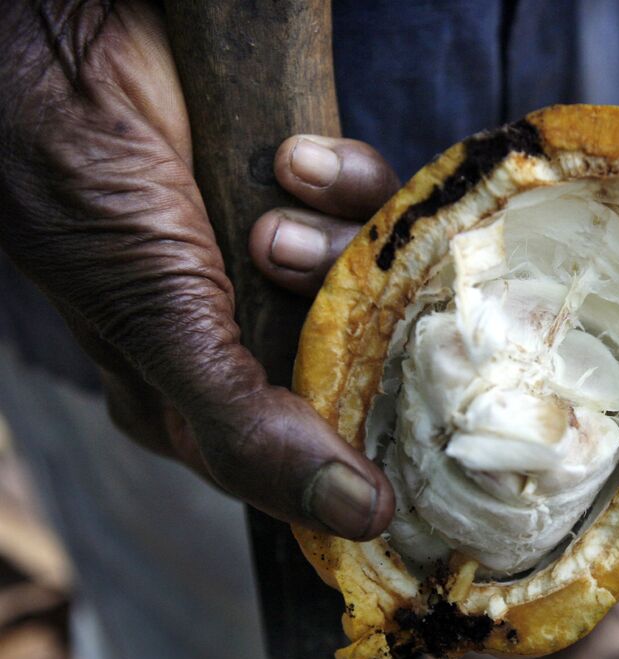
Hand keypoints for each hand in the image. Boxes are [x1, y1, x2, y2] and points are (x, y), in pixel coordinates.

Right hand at [0, 1, 393, 540]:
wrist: (72, 50)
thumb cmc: (87, 197)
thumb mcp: (166, 331)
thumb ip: (253, 431)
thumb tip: (358, 517)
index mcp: (202, 397)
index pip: (314, 458)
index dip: (367, 451)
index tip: (415, 446)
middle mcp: (254, 337)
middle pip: (362, 364)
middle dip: (344, 315)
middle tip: (284, 261)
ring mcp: (288, 266)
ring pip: (376, 281)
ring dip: (335, 236)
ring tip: (274, 198)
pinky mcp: (315, 199)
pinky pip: (377, 206)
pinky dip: (347, 176)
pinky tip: (295, 155)